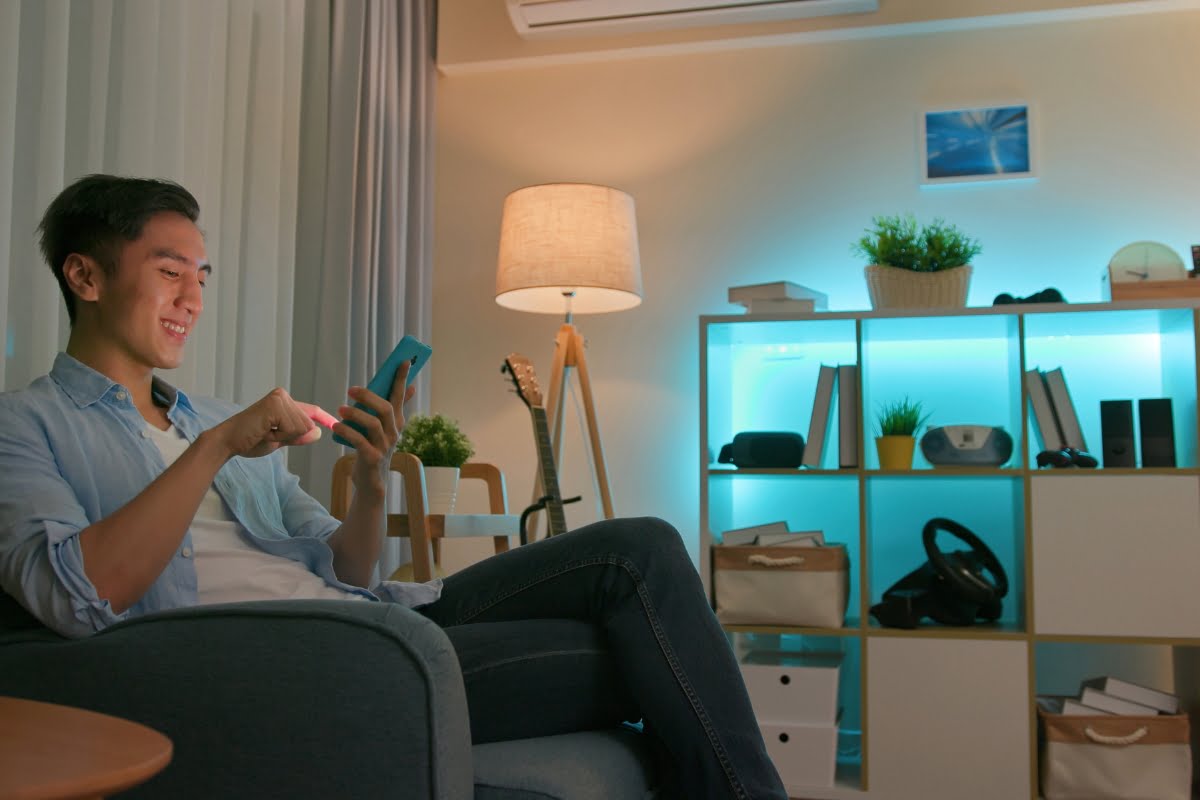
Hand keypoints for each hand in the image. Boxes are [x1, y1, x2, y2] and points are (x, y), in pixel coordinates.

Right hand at [210, 388, 322, 458]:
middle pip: (308, 424)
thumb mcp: (281, 439)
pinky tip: (264, 431)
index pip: (311, 410)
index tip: (336, 424)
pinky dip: (280, 436)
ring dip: (284, 437)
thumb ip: (298, 435)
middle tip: (267, 434)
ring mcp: (279, 398)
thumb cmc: (251, 440)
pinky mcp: (275, 405)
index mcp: (284, 402)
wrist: (228, 442)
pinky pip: (293, 429)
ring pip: (302, 428)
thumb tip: (317, 431)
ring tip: (265, 432)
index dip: (325, 419)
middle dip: (290, 437)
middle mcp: (283, 395)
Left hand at [333, 361, 416, 495]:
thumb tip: (410, 387)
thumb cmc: (375, 450)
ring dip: (355, 414)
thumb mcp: (386, 428)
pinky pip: (359, 441)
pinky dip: (347, 431)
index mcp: (397, 422)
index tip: (403, 361)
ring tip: (340, 409)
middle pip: (386, 409)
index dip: (402, 379)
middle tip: (351, 389)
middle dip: (369, 396)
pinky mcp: (372, 458)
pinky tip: (337, 426)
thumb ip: (394, 408)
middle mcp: (394, 433)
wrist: (372, 482)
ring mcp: (384, 446)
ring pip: (373, 424)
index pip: (401, 396)